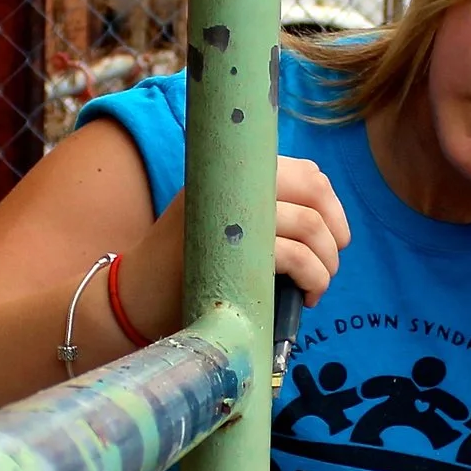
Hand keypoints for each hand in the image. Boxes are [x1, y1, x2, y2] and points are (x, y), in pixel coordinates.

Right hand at [114, 157, 348, 340]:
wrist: (134, 296)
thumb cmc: (186, 271)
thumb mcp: (226, 231)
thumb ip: (265, 217)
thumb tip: (327, 230)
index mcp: (232, 172)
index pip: (305, 172)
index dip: (332, 206)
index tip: (336, 241)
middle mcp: (227, 179)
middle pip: (312, 190)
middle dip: (334, 235)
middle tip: (329, 267)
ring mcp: (224, 208)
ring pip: (307, 225)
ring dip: (325, 264)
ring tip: (316, 288)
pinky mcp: (222, 245)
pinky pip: (291, 254)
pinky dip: (311, 277)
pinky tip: (306, 297)